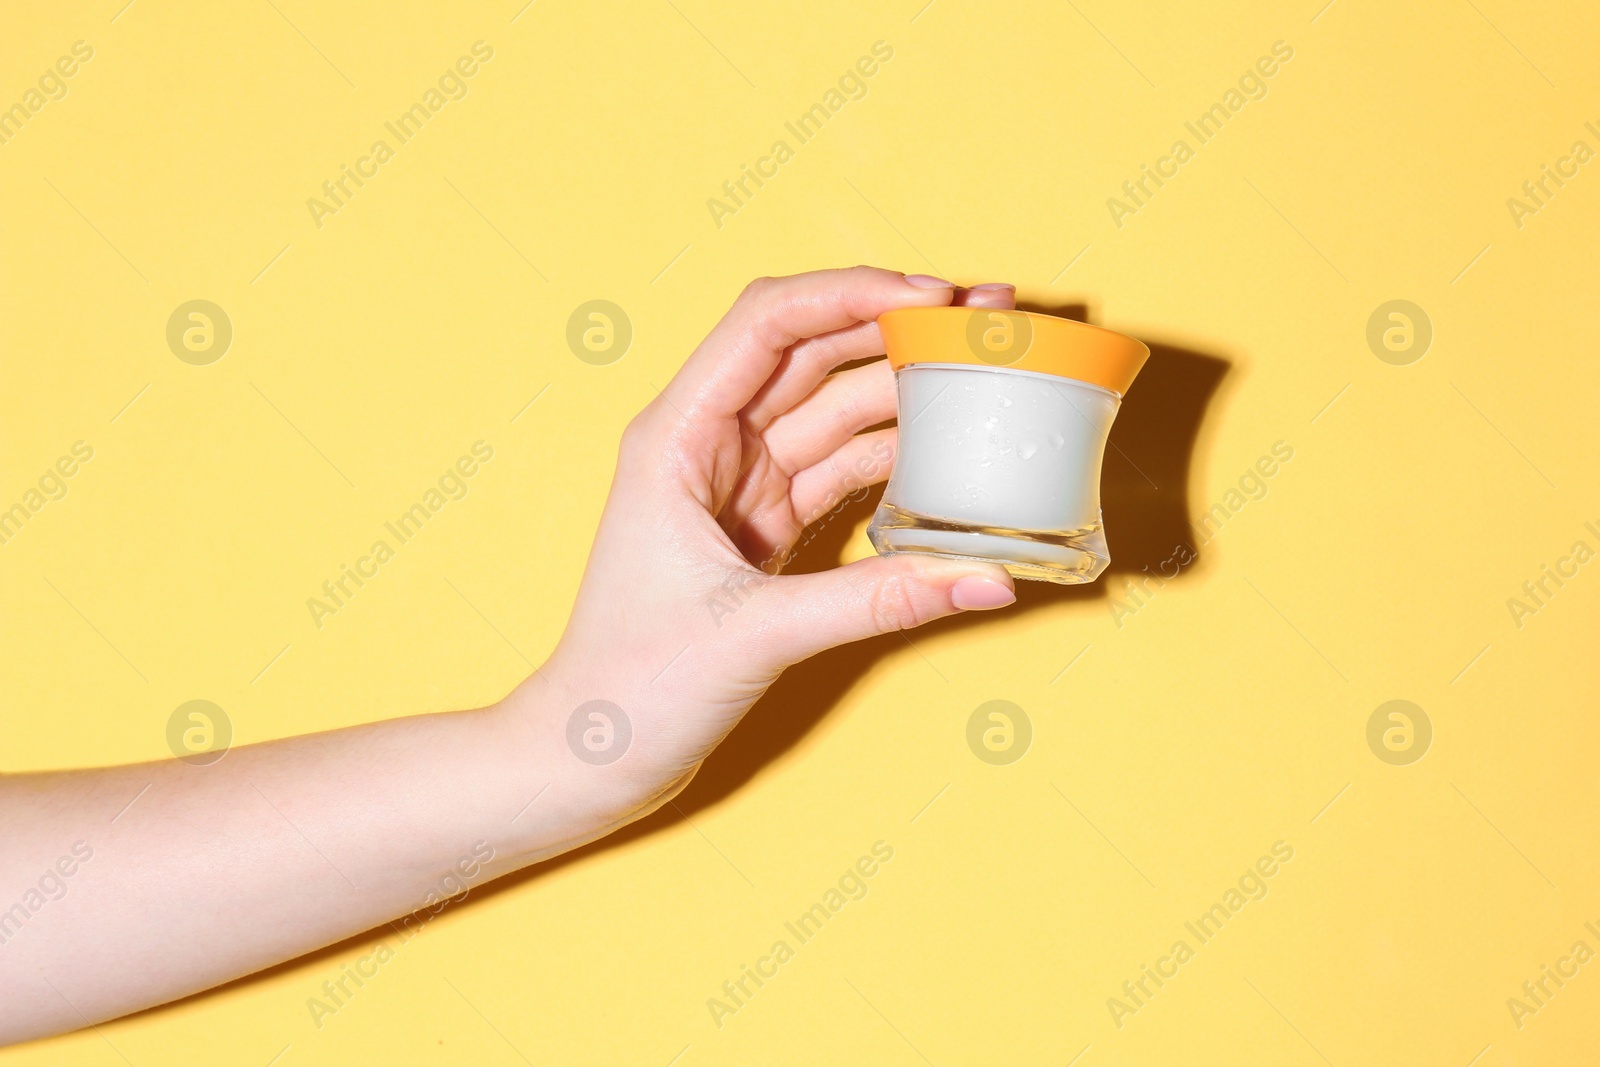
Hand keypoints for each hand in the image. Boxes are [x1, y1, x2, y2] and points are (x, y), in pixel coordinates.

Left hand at [535, 267, 1020, 811]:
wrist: (594, 754)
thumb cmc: (632, 686)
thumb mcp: (756, 633)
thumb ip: (877, 600)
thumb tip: (985, 577)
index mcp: (677, 436)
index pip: (768, 324)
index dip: (851, 295)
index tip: (933, 298)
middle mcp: (709, 443)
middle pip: (812, 353)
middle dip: (896, 327)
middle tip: (986, 317)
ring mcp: (742, 482)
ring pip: (836, 409)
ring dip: (907, 390)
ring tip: (986, 372)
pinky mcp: (768, 525)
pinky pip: (843, 469)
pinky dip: (897, 459)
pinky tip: (951, 449)